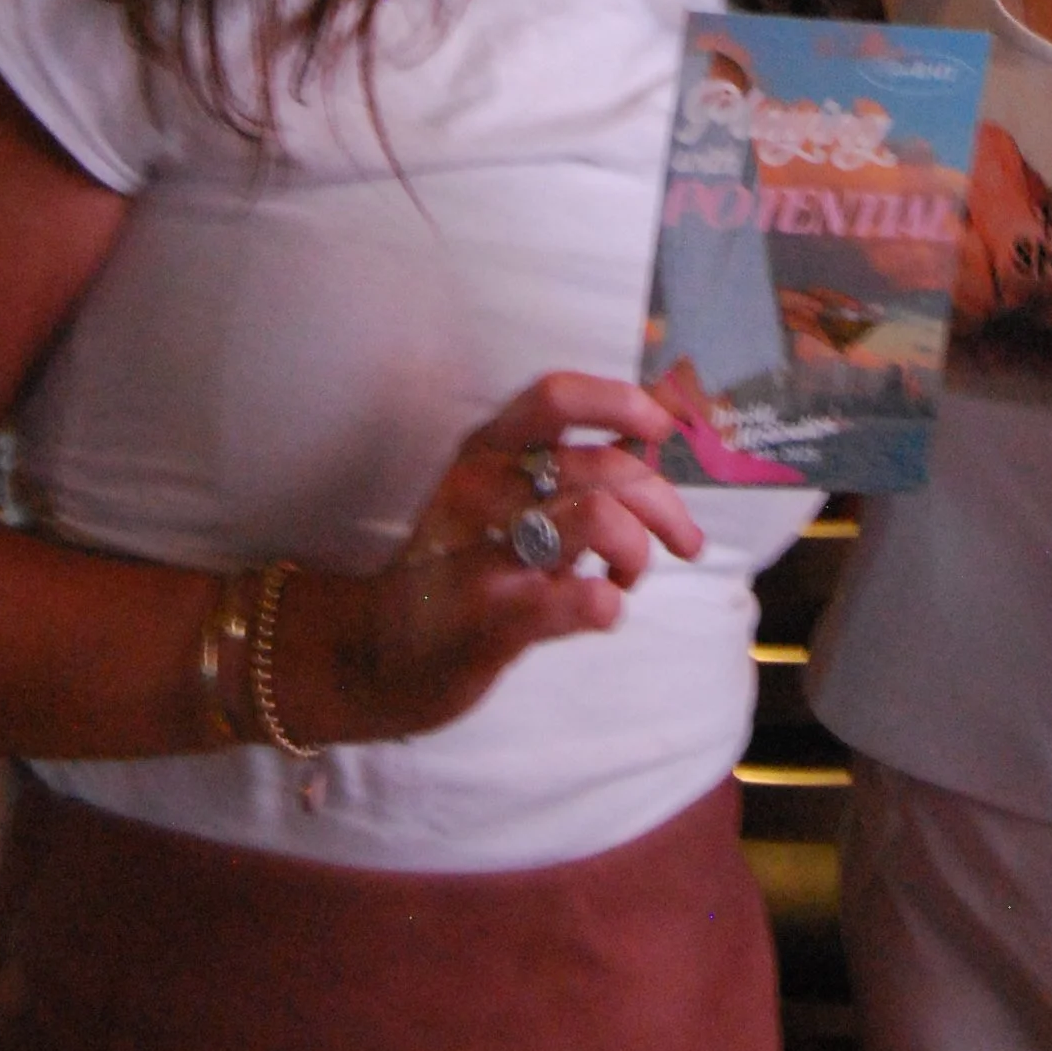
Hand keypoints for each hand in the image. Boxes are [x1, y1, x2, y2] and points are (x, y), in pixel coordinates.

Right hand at [273, 373, 707, 744]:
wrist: (367, 653)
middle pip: (604, 467)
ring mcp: (483, 554)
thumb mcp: (495, 501)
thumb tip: (644, 434)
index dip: (621, 402)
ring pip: (600, 519)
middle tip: (684, 540)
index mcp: (483, 452)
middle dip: (664, 505)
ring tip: (626, 578)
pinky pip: (573, 599)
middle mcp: (480, 490)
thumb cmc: (449, 571)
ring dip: (637, 552)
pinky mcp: (490, 619)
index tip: (659, 429)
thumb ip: (562, 470)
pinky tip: (602, 607)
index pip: (556, 397)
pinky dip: (606, 602)